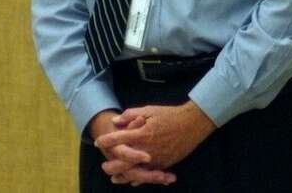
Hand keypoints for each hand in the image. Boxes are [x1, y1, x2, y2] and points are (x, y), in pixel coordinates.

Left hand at [95, 101, 216, 180]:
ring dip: (122, 176)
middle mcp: (146, 149)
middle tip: (104, 166)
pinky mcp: (164, 164)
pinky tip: (133, 181)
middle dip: (111, 165)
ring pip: (134, 172)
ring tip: (114, 177)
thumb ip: (130, 115)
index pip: (118, 139)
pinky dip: (139, 179)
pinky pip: (148, 175)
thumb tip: (115, 122)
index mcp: (142, 134)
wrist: (193, 123)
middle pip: (123, 162)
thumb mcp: (150, 109)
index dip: (106, 140)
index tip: (98, 141)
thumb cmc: (170, 115)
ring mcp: (155, 159)